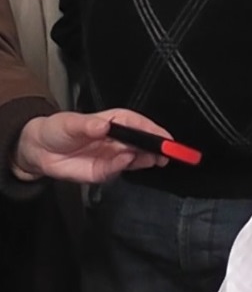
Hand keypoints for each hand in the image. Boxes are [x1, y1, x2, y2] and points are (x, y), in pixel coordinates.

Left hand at [11, 108, 170, 183]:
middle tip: (170, 153)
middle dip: (159, 147)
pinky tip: (128, 162)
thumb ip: (87, 125)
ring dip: (149, 159)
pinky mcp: (107, 170)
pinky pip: (121, 169)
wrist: (40, 151)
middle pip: (145, 142)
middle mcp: (119, 139)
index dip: (155, 131)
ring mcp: (115, 155)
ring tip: (157, 160)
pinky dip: (126, 167)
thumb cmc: (58, 130)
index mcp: (115, 122)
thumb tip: (103, 126)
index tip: (167, 138)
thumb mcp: (70, 123)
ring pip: (139, 157)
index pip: (140, 125)